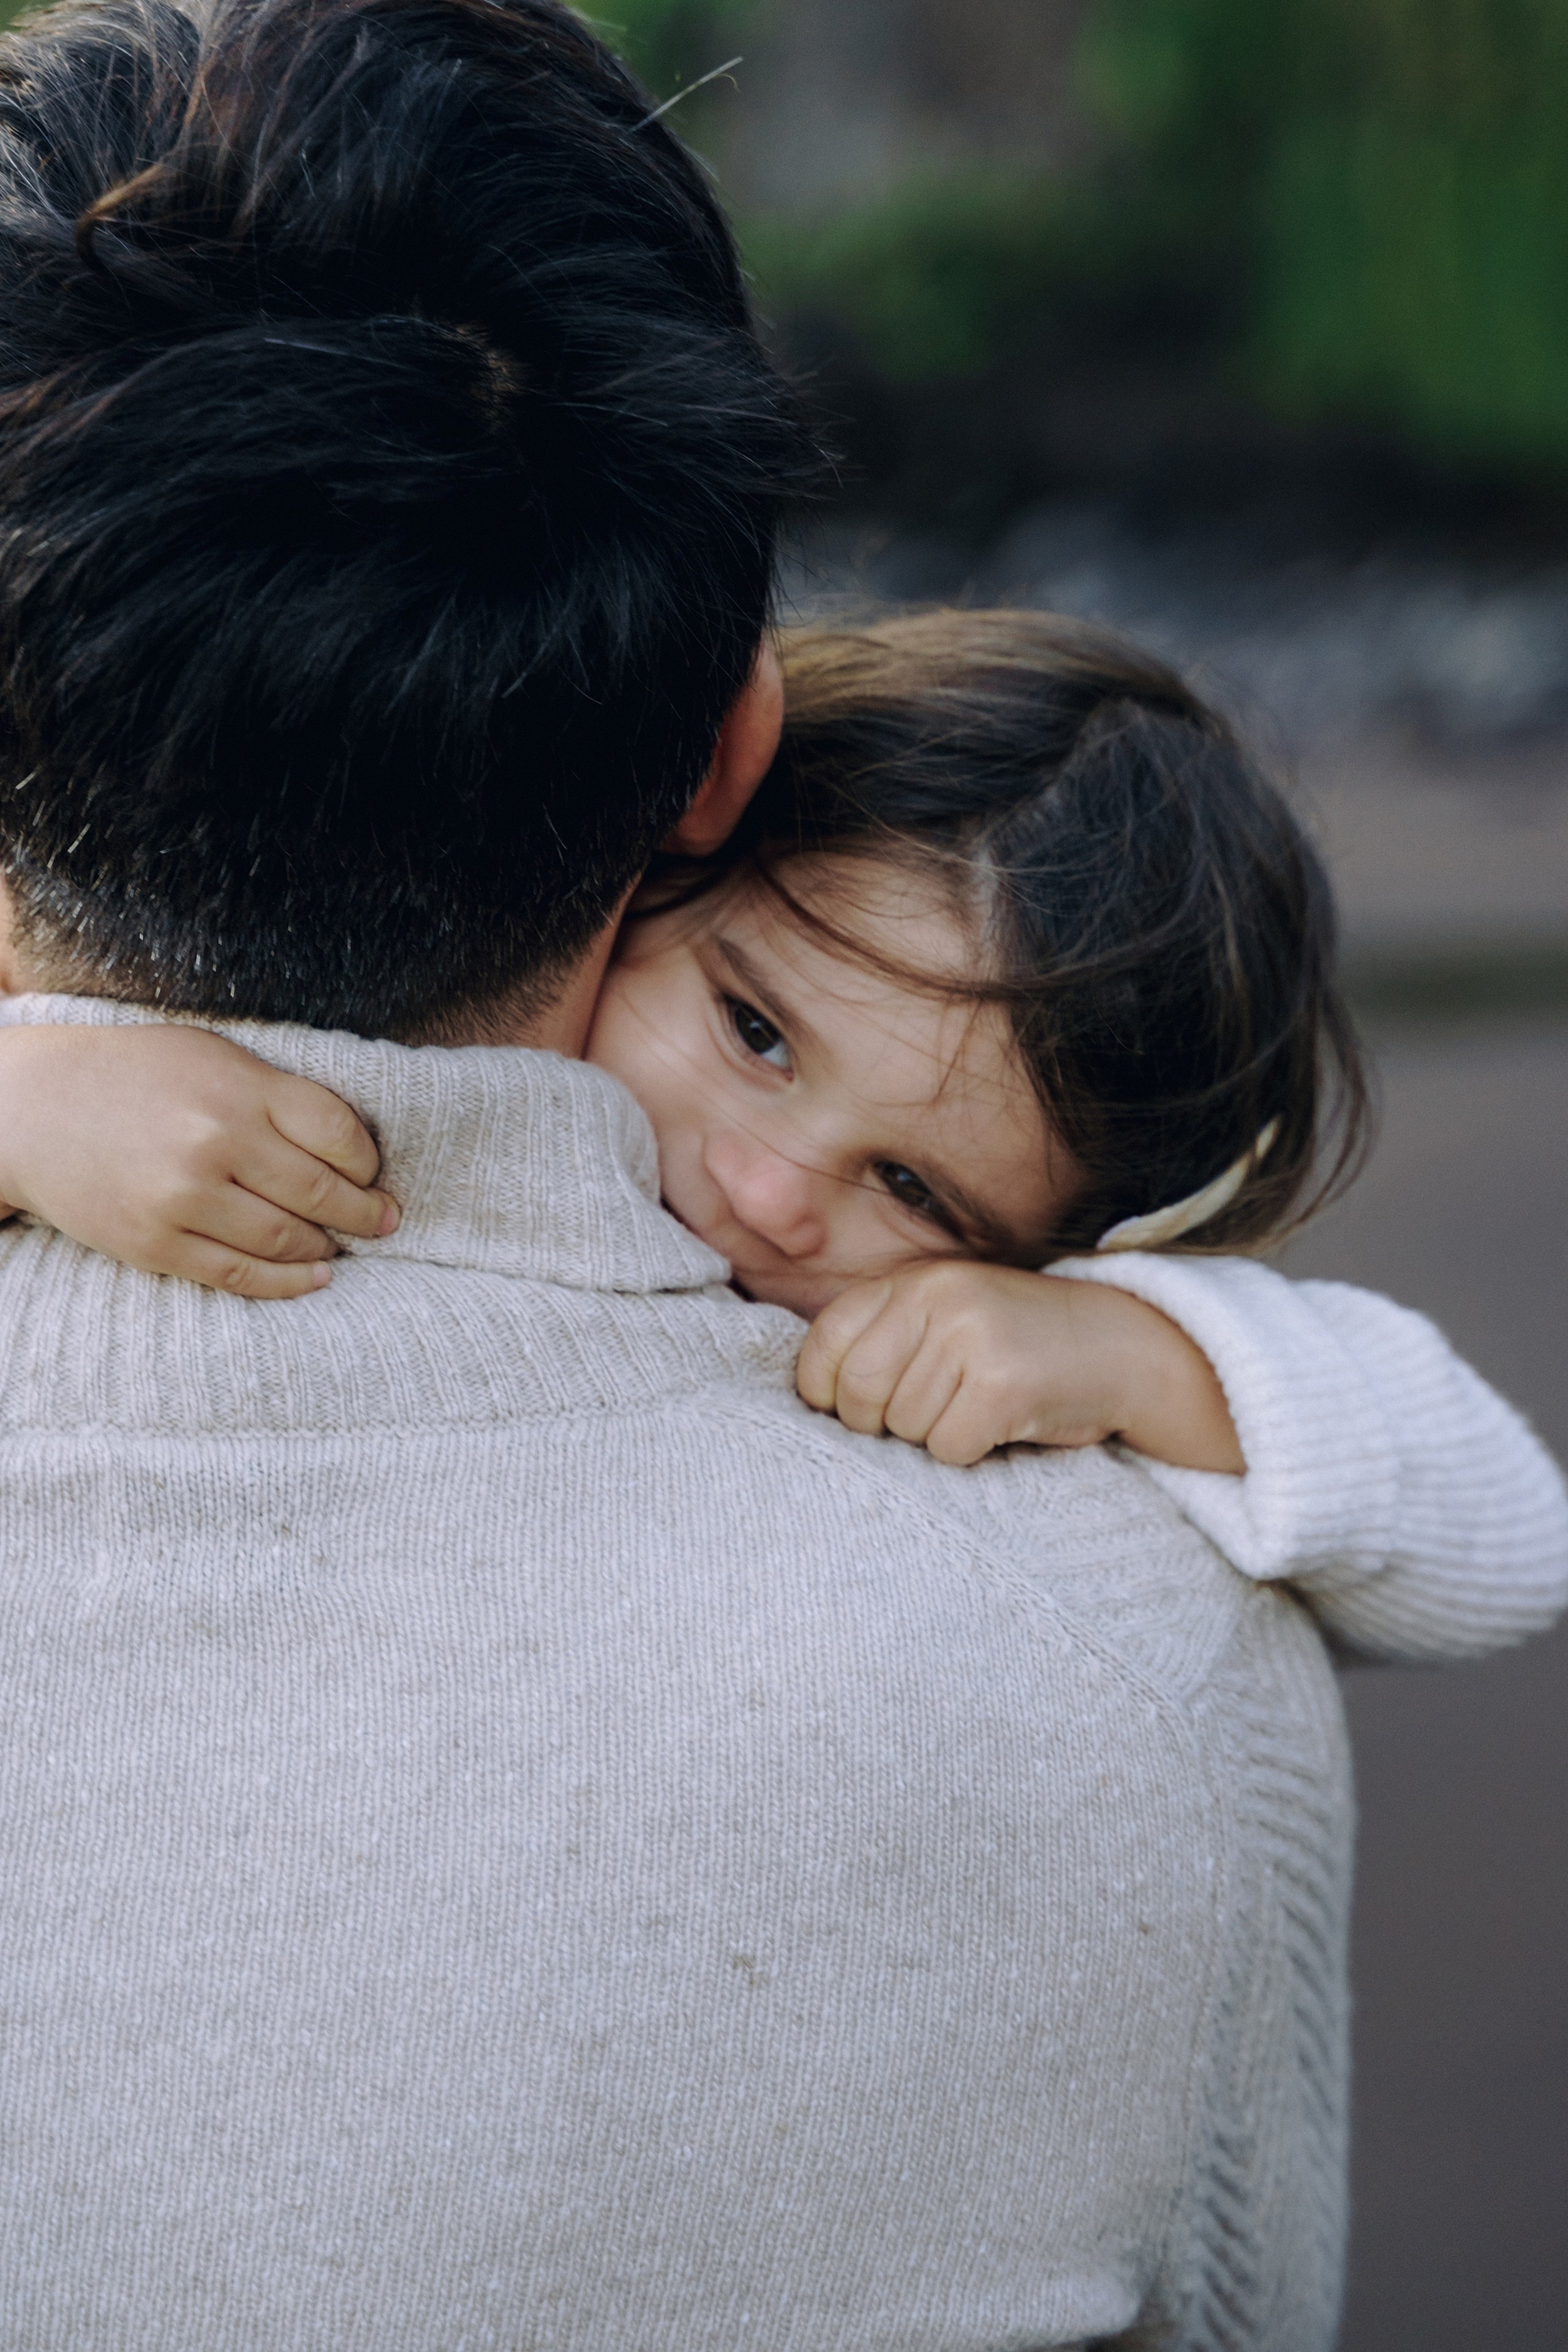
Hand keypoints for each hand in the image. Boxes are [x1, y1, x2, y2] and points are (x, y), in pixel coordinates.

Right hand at [0, 1023, 395, 1297]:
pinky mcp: (156, 1243)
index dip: (369, 1164)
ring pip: (287, 1240)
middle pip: (322, 1193)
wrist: (32, 1109)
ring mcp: (184, 1198)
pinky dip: (288, 1283)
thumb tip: (350, 1148)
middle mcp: (216, 1143)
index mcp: (239, 1089)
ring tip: (342, 1246)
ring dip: (327, 1249)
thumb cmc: (134, 1075)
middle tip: (386, 1222)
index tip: (376, 1176)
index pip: (339, 1135)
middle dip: (366, 1214)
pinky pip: (240, 1274)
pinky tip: (315, 1278)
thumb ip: (276, 1095)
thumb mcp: (212, 1057)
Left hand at [797, 1259, 1243, 1472]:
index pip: (823, 1346)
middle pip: (856, 1395)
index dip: (826, 1394)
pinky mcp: (1004, 1384)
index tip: (852, 1410)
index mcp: (912, 1282)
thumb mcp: (945, 1321)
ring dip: (934, 1438)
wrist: (1123, 1347)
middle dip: (880, 1426)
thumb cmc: (1018, 1347)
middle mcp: (937, 1298)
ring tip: (975, 1410)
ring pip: (904, 1429)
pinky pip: (949, 1449)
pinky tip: (1001, 1427)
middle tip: (927, 1418)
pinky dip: (970, 1453)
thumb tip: (811, 1401)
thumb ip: (883, 1341)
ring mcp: (971, 1337)